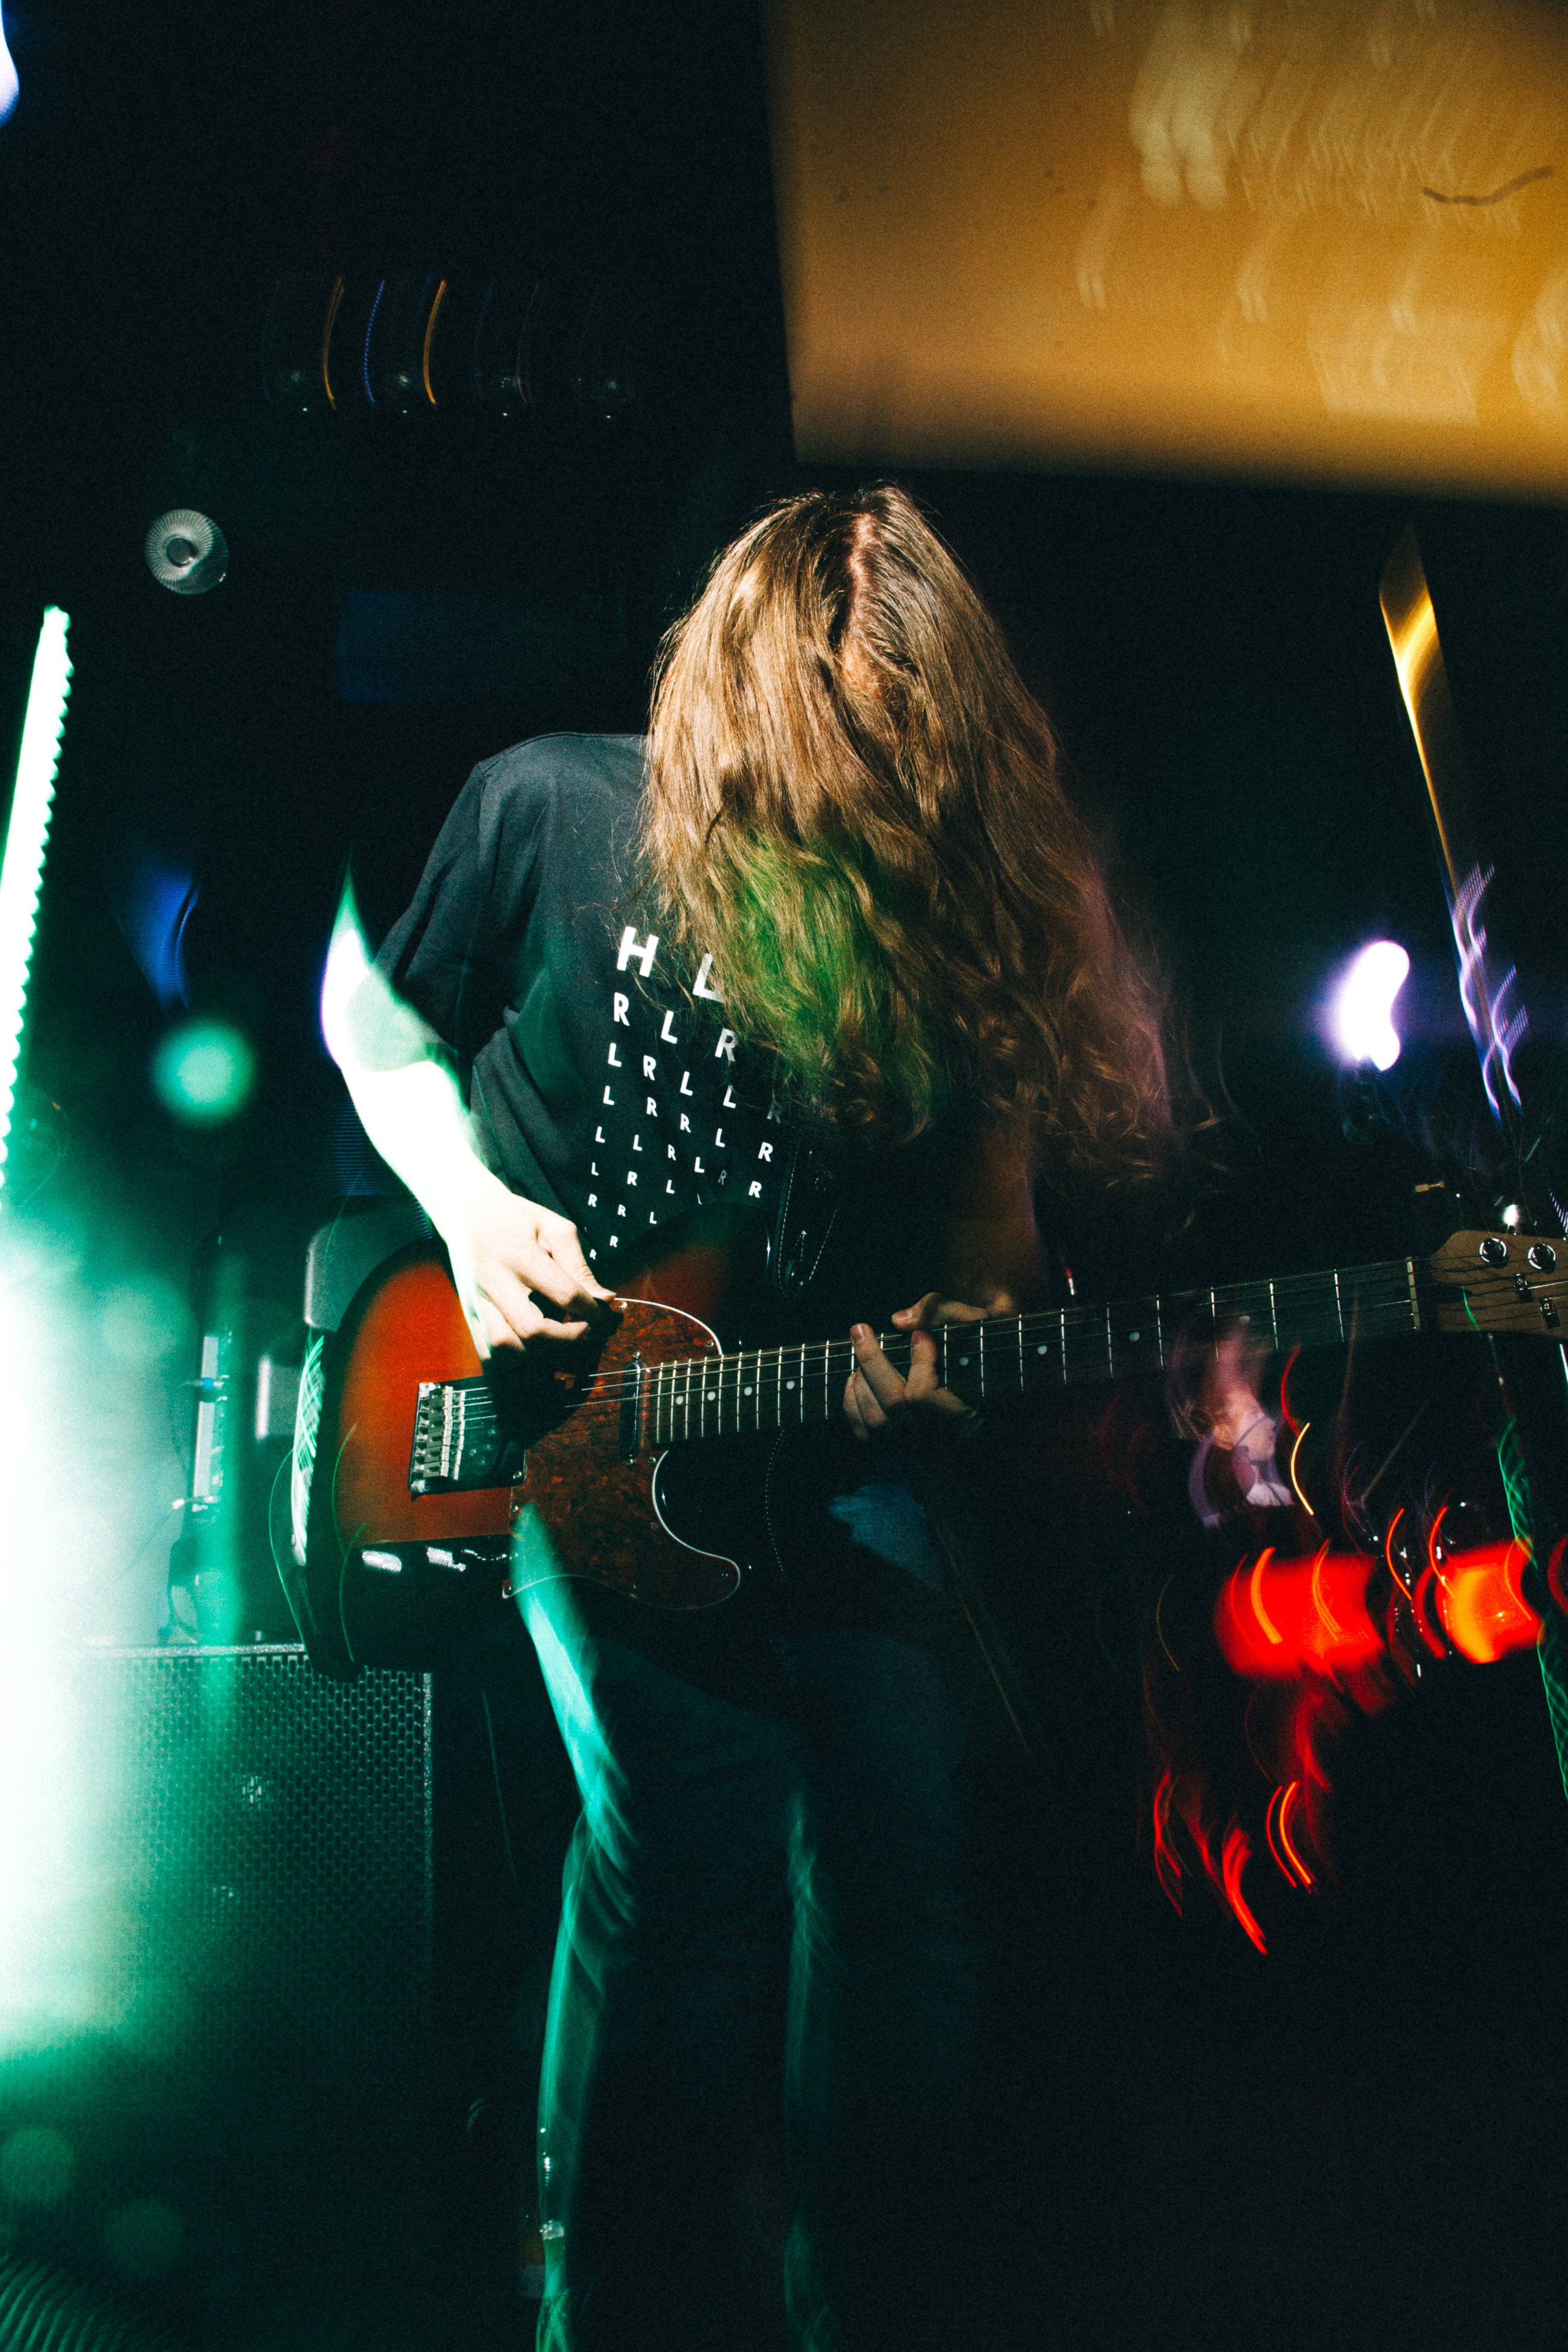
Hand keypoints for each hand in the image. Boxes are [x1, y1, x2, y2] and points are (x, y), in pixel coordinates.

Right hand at [441, 1163, 612, 1358]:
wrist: (465, 1211)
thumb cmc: (516, 1218)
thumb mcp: (554, 1228)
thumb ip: (579, 1266)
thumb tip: (604, 1299)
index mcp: (520, 1255)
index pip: (564, 1294)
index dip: (592, 1311)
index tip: (602, 1313)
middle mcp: (495, 1281)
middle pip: (532, 1330)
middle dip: (567, 1338)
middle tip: (584, 1329)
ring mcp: (478, 1300)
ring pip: (505, 1347)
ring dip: (537, 1351)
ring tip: (556, 1336)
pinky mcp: (469, 1312)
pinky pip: (487, 1349)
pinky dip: (513, 1356)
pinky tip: (531, 1345)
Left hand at [843, 1291, 991, 1441]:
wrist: (982, 1395)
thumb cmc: (976, 1356)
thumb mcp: (972, 1327)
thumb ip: (942, 1312)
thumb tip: (901, 1321)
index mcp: (964, 1416)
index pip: (924, 1396)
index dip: (920, 1362)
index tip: (921, 1336)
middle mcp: (938, 1439)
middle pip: (895, 1403)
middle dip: (872, 1361)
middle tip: (859, 1329)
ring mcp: (915, 1448)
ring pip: (878, 1420)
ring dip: (863, 1381)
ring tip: (862, 1353)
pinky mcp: (897, 1451)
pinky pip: (865, 1434)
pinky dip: (853, 1404)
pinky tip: (855, 1378)